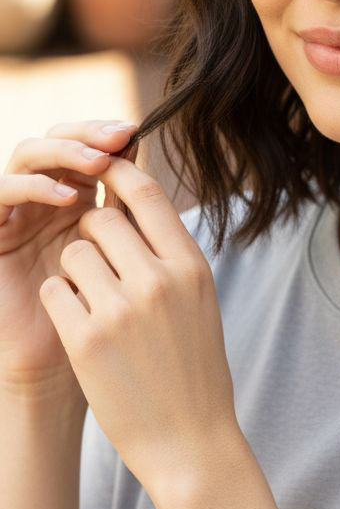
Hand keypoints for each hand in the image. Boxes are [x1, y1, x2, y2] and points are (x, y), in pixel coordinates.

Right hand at [0, 119, 136, 403]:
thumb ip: (139, 219)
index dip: (111, 134)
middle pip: (60, 139)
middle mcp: (47, 200)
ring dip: (64, 151)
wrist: (78, 376)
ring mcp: (18, 214)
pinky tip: (68, 197)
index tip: (138, 133)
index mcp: (84, 199)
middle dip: (89, 132)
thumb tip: (156, 167)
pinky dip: (34, 187)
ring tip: (97, 164)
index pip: (92, 146)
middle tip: (119, 137)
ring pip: (28, 155)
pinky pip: (0, 194)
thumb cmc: (117, 324)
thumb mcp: (135, 263)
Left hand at [36, 153, 238, 504]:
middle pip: (101, 218)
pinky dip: (60, 301)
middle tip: (99, 261)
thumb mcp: (197, 300)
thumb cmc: (193, 367)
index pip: (146, 194)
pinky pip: (55, 290)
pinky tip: (80, 325)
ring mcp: (120, 310)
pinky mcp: (86, 339)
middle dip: (91, 232)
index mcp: (190, 267)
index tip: (104, 173)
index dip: (118, 174)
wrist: (189, 439)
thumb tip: (139, 200)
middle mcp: (157, 281)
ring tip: (93, 300)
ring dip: (74, 269)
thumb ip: (170, 252)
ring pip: (74, 252)